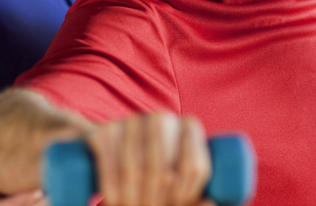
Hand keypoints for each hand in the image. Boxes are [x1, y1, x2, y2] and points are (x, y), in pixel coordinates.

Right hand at [87, 113, 214, 205]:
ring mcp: (132, 121)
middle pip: (164, 171)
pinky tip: (113, 199)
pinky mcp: (105, 130)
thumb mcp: (181, 184)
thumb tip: (211, 203)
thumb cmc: (157, 176)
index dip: (185, 196)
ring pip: (135, 169)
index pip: (194, 168)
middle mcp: (163, 118)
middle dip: (155, 202)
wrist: (114, 155)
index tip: (176, 205)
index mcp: (190, 127)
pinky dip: (110, 186)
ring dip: (131, 199)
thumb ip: (197, 199)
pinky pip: (109, 161)